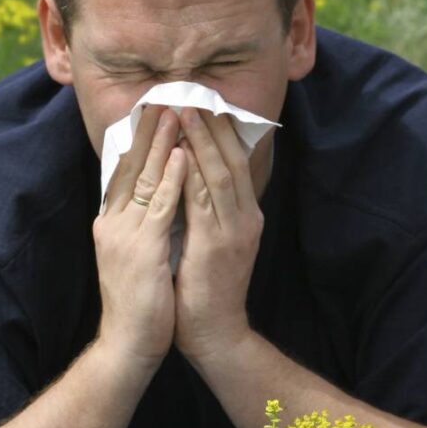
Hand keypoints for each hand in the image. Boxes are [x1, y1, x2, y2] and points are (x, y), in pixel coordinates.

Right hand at [91, 105, 181, 368]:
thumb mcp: (138, 253)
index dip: (139, 139)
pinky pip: (160, 206)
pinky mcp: (142, 250)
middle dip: (150, 130)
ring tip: (178, 112)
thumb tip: (157, 195)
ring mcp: (125, 235)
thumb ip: (142, 223)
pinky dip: (172, 178)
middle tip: (166, 95)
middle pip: (131, 166)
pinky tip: (185, 155)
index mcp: (110, 223)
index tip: (154, 109)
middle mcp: (112, 223)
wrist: (129, 345)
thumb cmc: (140, 301)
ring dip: (163, 143)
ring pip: (145, 178)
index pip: (124, 170)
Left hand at [173, 108, 264, 366]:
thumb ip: (207, 211)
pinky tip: (180, 153)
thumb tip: (190, 177)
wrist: (216, 333)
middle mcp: (246, 218)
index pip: (236, 163)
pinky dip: (193, 173)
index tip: (206, 103)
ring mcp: (235, 231)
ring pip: (220, 173)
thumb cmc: (206, 290)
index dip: (221, 132)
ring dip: (202, 141)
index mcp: (245, 216)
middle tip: (196, 94)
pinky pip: (205, 201)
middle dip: (214, 126)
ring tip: (186, 111)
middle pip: (233, 160)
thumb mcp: (212, 242)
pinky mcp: (218, 245)